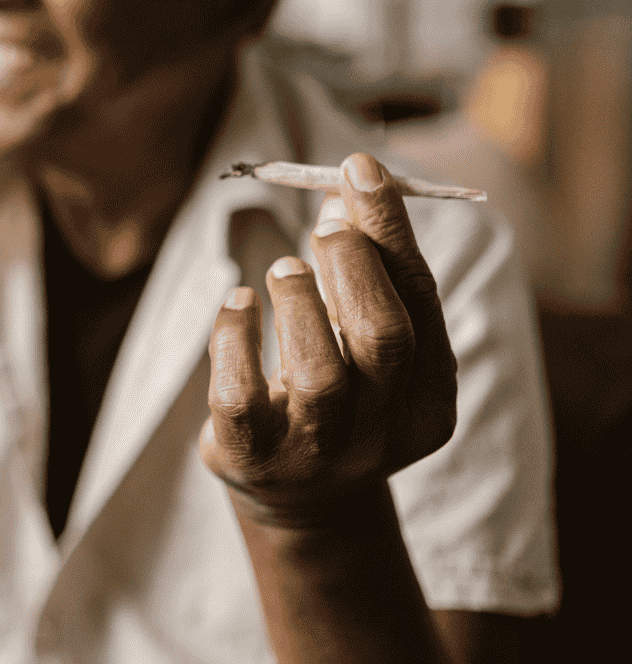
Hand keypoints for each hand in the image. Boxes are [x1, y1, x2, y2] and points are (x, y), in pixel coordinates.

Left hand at [199, 152, 457, 526]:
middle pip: (382, 339)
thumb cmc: (338, 394)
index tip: (359, 168)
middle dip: (351, 262)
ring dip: (297, 299)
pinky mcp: (254, 460)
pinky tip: (237, 302)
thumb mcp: (365, 344)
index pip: (419, 301)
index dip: (389, 229)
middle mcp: (383, 436)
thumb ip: (369, 279)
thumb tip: (341, 196)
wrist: (296, 495)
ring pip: (318, 374)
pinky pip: (240, 395)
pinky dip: (234, 333)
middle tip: (323, 224)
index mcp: (429, 400)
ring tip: (283, 269)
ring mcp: (318, 456)